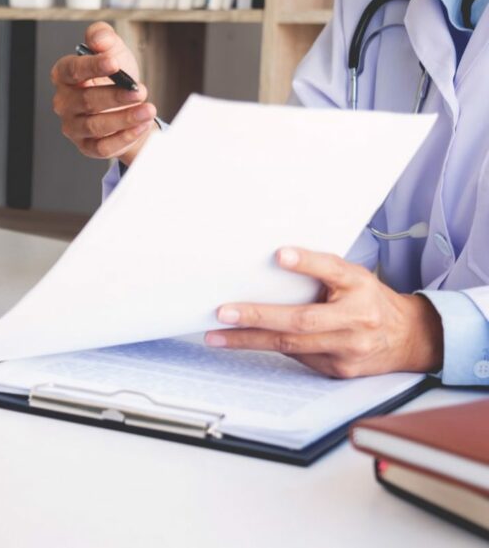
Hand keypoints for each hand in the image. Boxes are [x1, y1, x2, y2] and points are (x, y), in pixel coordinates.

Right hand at [50, 22, 156, 165]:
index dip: (92, 66)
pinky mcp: (86, 147)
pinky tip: (141, 126)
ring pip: (96, 125)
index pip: (72, 70)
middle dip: (116, 95)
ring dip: (124, 118)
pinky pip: (103, 147)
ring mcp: (73, 126)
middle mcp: (64, 102)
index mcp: (64, 76)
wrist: (128, 104)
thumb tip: (98, 40)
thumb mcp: (113, 50)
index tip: (115, 63)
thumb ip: (103, 37)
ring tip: (148, 110)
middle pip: (86, 100)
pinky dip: (124, 137)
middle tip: (140, 90)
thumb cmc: (115, 77)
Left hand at [206, 248, 443, 378]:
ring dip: (249, 341)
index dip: (307, 262)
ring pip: (292, 346)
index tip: (280, 254)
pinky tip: (244, 342)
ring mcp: (348, 349)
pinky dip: (269, 348)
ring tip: (217, 336)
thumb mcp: (353, 277)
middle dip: (259, 316)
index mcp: (360, 287)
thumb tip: (270, 264)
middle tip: (224, 312)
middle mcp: (357, 319)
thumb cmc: (369, 300)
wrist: (408, 338)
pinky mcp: (339, 370)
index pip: (333, 270)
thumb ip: (321, 272)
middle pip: (303, 320)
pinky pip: (298, 358)